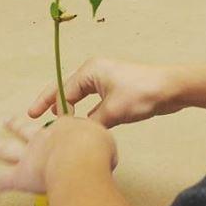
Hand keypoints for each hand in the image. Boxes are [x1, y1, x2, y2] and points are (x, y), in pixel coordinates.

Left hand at [0, 116, 116, 194]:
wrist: (82, 160)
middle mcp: (43, 138)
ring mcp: (29, 156)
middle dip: (15, 124)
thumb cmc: (96, 150)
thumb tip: (103, 153)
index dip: (58, 114)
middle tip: (6, 120)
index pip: (59, 119)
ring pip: (7, 150)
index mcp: (64, 127)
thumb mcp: (105, 140)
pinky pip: (3, 182)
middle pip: (24, 129)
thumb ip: (100, 144)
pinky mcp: (21, 176)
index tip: (55, 108)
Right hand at [28, 58, 182, 127]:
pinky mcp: (115, 90)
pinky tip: (81, 124)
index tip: (39, 120)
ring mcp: (105, 81)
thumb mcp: (112, 111)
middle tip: (34, 116)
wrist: (171, 89)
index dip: (50, 106)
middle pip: (67, 89)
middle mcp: (95, 72)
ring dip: (69, 109)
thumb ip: (90, 123)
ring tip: (54, 122)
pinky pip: (92, 101)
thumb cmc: (142, 94)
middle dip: (52, 103)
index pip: (63, 90)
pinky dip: (85, 112)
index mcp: (90, 71)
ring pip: (79, 96)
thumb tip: (76, 134)